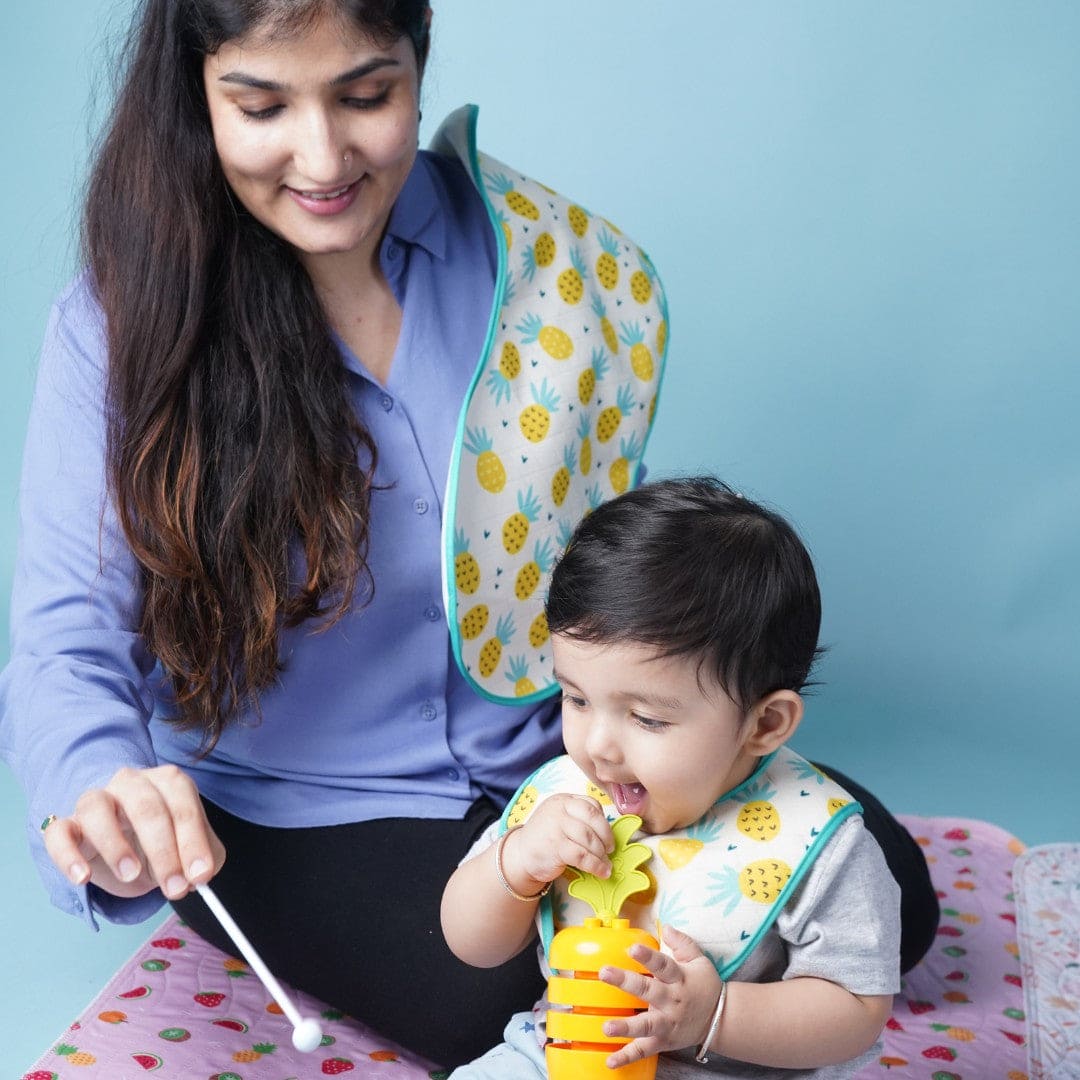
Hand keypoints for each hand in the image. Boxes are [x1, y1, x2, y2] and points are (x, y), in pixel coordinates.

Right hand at [42, 765, 224, 900]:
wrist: (127, 843)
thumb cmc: (163, 840)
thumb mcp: (189, 848)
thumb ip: (203, 859)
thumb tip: (200, 876)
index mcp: (167, 781)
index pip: (182, 801)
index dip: (194, 839)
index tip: (201, 875)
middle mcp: (132, 783)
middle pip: (145, 806)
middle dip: (163, 850)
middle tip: (175, 888)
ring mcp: (96, 800)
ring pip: (97, 808)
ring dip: (115, 844)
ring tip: (131, 875)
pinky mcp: (67, 824)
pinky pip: (59, 832)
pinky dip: (67, 854)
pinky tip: (82, 878)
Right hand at [502, 794, 613, 894]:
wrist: (519, 855)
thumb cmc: (545, 838)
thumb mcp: (559, 819)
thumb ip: (578, 818)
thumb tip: (607, 833)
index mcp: (562, 800)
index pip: (591, 804)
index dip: (603, 821)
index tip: (607, 836)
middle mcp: (559, 809)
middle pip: (593, 818)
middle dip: (606, 836)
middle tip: (610, 849)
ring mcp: (556, 826)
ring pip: (589, 838)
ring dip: (602, 854)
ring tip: (606, 864)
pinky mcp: (555, 846)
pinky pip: (583, 856)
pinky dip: (596, 865)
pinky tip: (601, 871)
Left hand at [599, 924, 723, 1068]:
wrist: (720, 1019)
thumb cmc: (705, 986)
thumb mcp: (699, 960)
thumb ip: (682, 943)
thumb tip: (666, 927)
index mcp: (679, 979)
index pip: (663, 965)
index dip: (647, 957)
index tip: (632, 948)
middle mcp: (672, 1001)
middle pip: (648, 991)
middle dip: (625, 982)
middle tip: (604, 972)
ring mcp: (667, 1023)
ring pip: (645, 1025)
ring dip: (625, 1027)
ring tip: (606, 1026)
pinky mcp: (664, 1041)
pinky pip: (644, 1050)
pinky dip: (627, 1057)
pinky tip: (610, 1060)